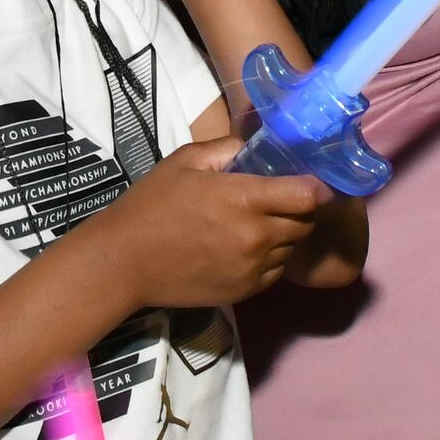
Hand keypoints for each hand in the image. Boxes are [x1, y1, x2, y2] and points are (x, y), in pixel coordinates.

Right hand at [87, 137, 327, 307]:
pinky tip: (246, 247)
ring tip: (259, 223)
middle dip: (300, 209)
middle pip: (305, 222)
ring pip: (293, 248)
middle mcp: (256, 236)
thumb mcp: (185, 162)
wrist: (124, 261)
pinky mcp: (246, 291)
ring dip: (285, 234)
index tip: (310, 180)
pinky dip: (271, 258)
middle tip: (280, 199)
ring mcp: (253, 268)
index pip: (307, 195)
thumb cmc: (151, 205)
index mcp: (244, 199)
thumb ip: (227, 149)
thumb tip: (257, 148)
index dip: (315, 186)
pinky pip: (276, 271)